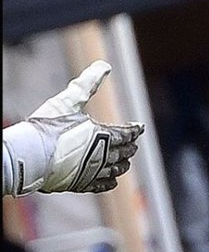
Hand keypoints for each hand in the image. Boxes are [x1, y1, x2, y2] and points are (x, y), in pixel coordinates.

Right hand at [5, 61, 143, 194]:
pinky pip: (101, 185)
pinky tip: (111, 181)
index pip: (127, 133)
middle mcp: (103, 155)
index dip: (134, 130)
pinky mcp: (79, 184)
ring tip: (124, 162)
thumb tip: (104, 65)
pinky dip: (109, 182)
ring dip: (122, 164)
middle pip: (124, 152)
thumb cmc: (47, 126)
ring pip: (116, 170)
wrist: (27, 154)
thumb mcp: (68, 101)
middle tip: (132, 143)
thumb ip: (87, 84)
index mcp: (103, 135)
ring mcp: (92, 172)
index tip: (138, 127)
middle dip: (129, 146)